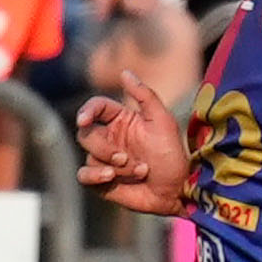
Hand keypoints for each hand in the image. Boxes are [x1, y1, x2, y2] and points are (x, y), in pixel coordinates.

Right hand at [74, 70, 189, 214]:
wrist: (177, 189)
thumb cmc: (172, 155)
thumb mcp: (163, 121)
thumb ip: (144, 95)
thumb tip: (124, 71)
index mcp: (121, 120)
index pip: (95, 108)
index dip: (86, 111)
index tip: (85, 120)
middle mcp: (109, 138)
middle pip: (86, 134)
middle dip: (104, 148)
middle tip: (125, 157)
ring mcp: (104, 160)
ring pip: (89, 157)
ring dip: (112, 166)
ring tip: (138, 171)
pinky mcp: (101, 181)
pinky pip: (83, 175)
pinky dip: (94, 176)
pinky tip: (110, 178)